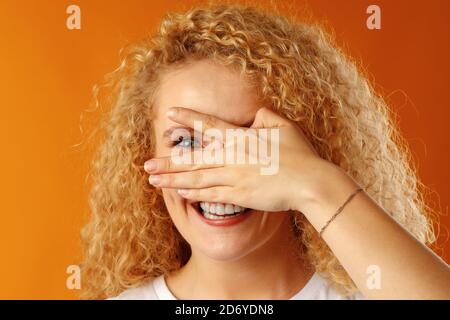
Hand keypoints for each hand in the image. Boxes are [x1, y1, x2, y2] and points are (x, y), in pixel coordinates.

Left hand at [145, 106, 350, 213]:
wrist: (310, 183)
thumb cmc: (300, 154)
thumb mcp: (285, 127)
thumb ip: (266, 117)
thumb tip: (254, 114)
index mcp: (241, 138)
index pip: (209, 126)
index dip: (188, 119)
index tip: (169, 116)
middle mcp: (232, 157)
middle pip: (193, 158)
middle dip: (167, 161)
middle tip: (146, 163)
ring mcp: (234, 177)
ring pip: (197, 178)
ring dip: (173, 179)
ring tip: (153, 180)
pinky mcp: (239, 196)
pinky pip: (211, 194)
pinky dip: (193, 193)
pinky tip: (178, 193)